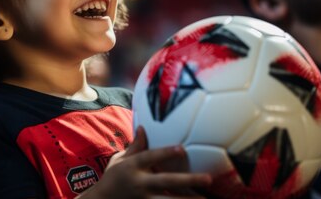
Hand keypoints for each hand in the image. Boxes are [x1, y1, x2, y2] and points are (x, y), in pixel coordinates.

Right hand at [78, 126, 211, 198]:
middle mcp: (140, 183)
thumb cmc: (112, 177)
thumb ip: (135, 146)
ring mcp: (143, 198)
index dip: (166, 153)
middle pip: (166, 181)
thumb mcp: (120, 159)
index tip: (182, 148)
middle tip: (208, 178)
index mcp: (132, 166)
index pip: (151, 157)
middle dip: (188, 180)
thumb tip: (143, 127)